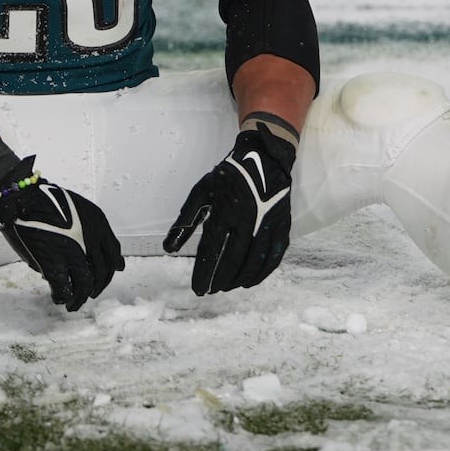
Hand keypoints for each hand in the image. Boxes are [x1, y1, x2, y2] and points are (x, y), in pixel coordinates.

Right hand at [0, 158, 122, 310]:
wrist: (22, 197)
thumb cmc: (48, 201)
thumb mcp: (83, 210)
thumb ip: (101, 235)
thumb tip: (120, 266)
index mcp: (99, 225)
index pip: (113, 257)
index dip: (108, 274)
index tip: (101, 282)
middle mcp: (90, 240)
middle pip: (101, 275)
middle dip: (95, 289)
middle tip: (88, 295)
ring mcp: (72, 252)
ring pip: (84, 286)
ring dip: (79, 300)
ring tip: (73, 305)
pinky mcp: (52, 262)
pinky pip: (63, 288)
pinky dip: (62, 297)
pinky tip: (58, 298)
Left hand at [163, 116, 296, 294]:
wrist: (263, 160)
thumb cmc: (228, 177)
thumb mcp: (201, 193)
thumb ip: (185, 221)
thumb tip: (168, 248)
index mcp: (224, 211)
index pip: (212, 250)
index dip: (204, 272)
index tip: (197, 288)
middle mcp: (247, 220)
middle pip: (233, 259)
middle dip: (220, 279)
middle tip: (211, 290)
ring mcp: (267, 224)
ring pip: (253, 261)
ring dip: (239, 278)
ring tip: (227, 287)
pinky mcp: (281, 226)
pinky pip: (273, 256)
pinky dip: (262, 273)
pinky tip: (250, 281)